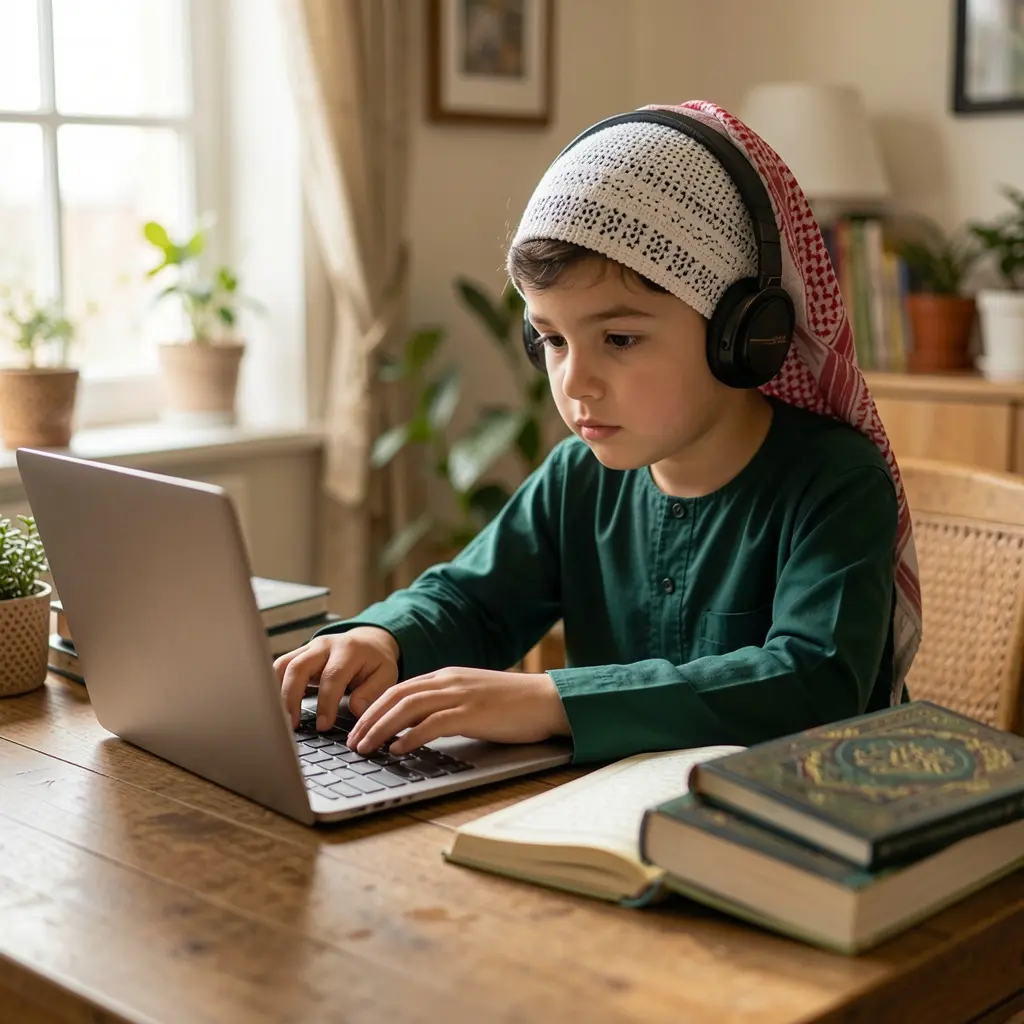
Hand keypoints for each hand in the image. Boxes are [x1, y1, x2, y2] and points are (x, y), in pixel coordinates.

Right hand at [274, 627, 400, 729]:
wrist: (368, 641)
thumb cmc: (375, 662)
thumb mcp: (386, 675)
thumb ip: (372, 692)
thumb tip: (356, 710)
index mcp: (349, 650)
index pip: (332, 676)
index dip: (326, 703)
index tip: (323, 726)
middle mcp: (325, 645)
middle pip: (299, 667)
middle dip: (291, 697)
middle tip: (293, 724)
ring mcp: (309, 648)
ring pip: (283, 665)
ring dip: (278, 692)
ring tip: (283, 718)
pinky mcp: (299, 654)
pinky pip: (280, 667)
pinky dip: (275, 686)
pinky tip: (279, 706)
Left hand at [345, 667, 570, 755]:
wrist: (548, 700)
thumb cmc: (514, 705)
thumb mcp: (473, 699)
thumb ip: (446, 706)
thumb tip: (418, 727)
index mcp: (447, 676)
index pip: (399, 689)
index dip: (374, 708)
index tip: (358, 727)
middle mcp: (449, 681)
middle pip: (396, 696)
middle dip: (369, 719)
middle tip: (352, 741)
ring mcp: (460, 695)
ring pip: (408, 707)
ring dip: (381, 728)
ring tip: (366, 748)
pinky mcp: (473, 712)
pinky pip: (433, 723)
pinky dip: (410, 736)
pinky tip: (398, 749)